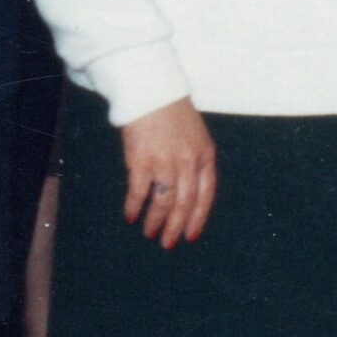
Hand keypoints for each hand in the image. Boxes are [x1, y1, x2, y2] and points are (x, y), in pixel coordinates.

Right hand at [121, 97, 216, 246]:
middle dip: (176, 226)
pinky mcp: (142, 161)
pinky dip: (134, 206)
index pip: (206, 195)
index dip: (198, 217)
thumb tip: (186, 192)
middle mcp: (189, 162)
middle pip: (185, 203)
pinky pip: (139, 192)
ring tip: (150, 232)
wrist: (152, 93)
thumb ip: (194, 162)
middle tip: (168, 243)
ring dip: (156, 221)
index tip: (191, 235)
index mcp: (206, 156)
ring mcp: (166, 162)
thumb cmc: (174, 114)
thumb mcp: (196, 137)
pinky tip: (130, 215)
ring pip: (164, 202)